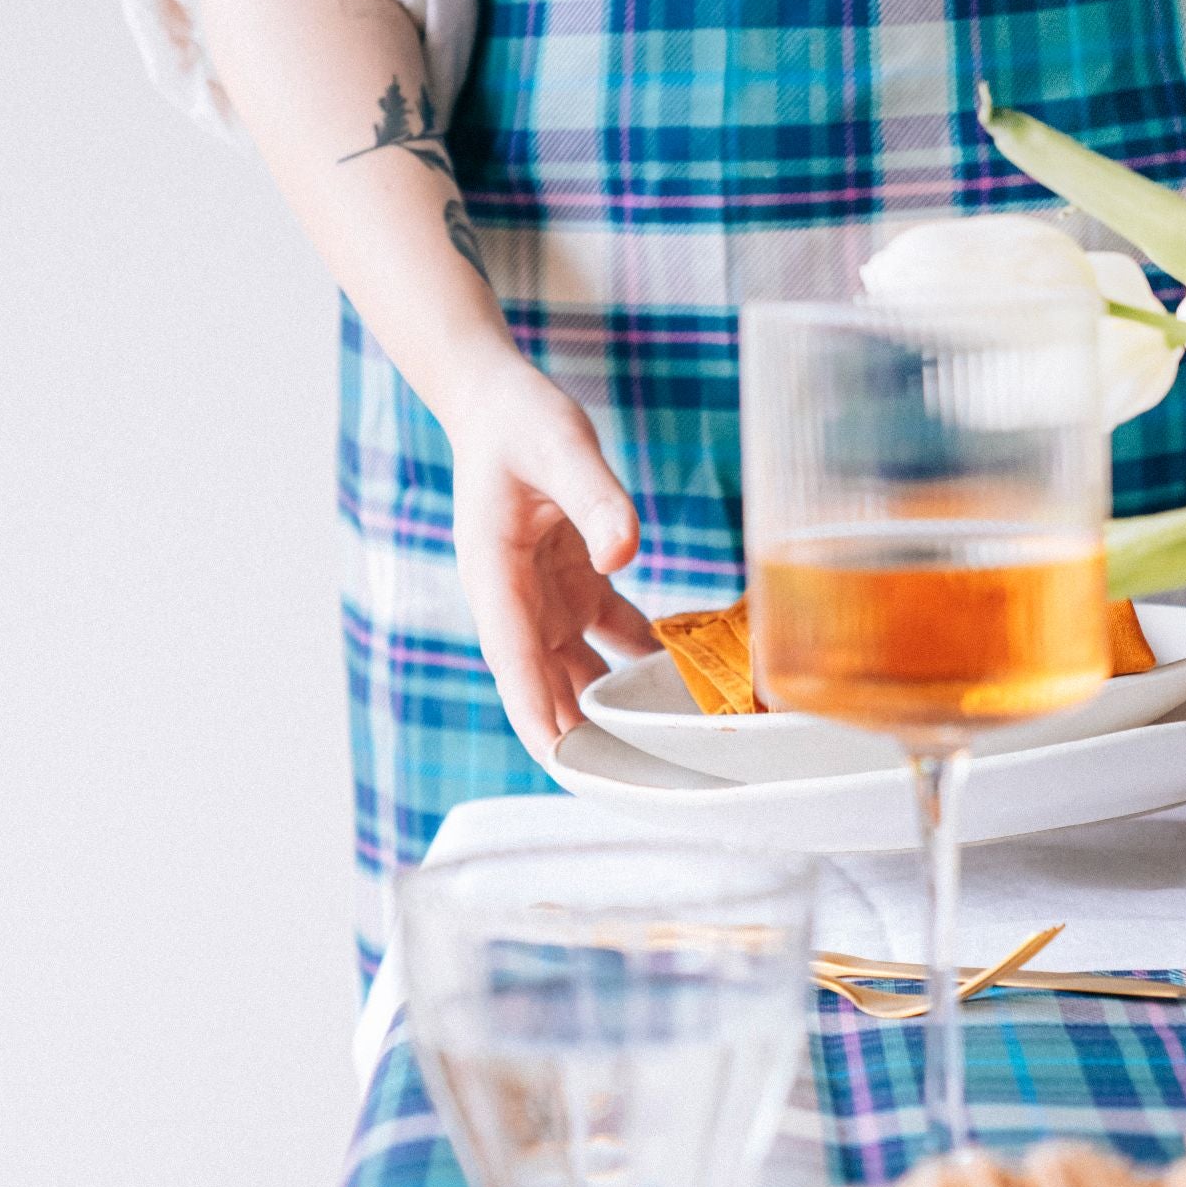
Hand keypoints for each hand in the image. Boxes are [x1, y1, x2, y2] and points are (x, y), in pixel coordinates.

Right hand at [447, 361, 657, 761]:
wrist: (498, 403)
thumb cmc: (519, 421)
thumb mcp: (560, 446)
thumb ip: (594, 498)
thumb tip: (624, 554)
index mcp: (495, 576)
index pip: (514, 661)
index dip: (537, 715)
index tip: (565, 764)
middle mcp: (515, 601)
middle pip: (545, 686)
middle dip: (583, 736)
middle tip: (636, 783)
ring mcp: (544, 600)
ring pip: (578, 674)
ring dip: (615, 711)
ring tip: (669, 753)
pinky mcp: (573, 586)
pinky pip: (610, 639)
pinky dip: (643, 662)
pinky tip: (690, 683)